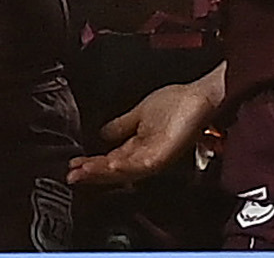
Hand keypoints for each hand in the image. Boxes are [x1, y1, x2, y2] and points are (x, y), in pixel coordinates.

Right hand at [69, 67, 223, 188]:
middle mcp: (146, 155)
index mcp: (139, 146)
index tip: (72, 167)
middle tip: (71, 176)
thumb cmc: (178, 103)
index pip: (110, 160)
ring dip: (101, 172)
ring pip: (124, 170)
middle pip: (115, 169)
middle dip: (92, 172)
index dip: (91, 164)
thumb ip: (119, 126)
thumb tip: (98, 133)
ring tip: (81, 172)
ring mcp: (156, 156)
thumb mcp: (138, 113)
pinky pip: (139, 164)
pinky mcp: (164, 153)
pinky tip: (106, 165)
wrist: (202, 97)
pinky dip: (120, 166)